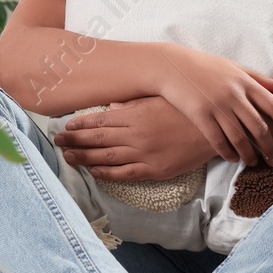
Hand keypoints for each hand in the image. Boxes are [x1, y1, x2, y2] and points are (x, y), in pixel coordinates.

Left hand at [55, 94, 256, 181]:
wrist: (217, 128)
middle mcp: (136, 134)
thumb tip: (111, 105)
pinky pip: (125, 174)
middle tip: (56, 143)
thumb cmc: (188, 109)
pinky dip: (107, 173)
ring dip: (84, 158)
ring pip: (106, 157)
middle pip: (97, 139)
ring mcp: (144, 153)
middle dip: (74, 141)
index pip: (100, 120)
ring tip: (67, 158)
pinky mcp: (155, 170)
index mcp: (136, 114)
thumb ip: (133, 103)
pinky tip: (93, 171)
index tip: (65, 127)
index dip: (80, 125)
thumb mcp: (159, 99)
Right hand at [148, 45, 272, 166]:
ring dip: (249, 155)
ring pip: (240, 138)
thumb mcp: (234, 68)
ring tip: (253, 163)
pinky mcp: (200, 115)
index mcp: (245, 82)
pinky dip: (227, 152)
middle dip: (269, 148)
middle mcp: (234, 95)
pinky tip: (231, 159)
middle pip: (259, 128)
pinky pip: (218, 140)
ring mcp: (217, 106)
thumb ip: (259, 79)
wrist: (171, 66)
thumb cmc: (205, 67)